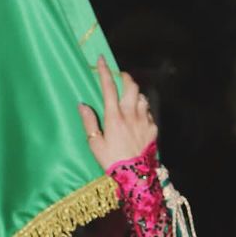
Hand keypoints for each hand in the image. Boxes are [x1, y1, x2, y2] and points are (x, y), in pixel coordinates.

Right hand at [79, 55, 157, 171]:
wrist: (136, 177)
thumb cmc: (112, 161)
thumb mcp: (95, 145)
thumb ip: (89, 123)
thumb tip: (82, 105)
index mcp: (114, 117)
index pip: (109, 87)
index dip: (104, 71)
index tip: (102, 59)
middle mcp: (131, 114)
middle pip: (131, 86)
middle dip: (126, 77)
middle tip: (120, 77)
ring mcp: (144, 120)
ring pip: (142, 97)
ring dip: (135, 94)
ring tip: (129, 98)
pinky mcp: (153, 129)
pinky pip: (149, 112)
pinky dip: (143, 110)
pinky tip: (138, 117)